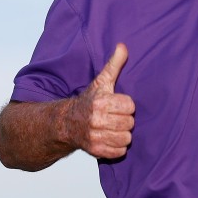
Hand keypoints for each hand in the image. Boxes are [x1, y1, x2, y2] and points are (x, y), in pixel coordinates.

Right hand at [65, 43, 134, 158]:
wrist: (66, 123)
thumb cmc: (88, 101)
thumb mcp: (101, 81)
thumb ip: (114, 64)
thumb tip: (122, 46)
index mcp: (100, 102)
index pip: (130, 106)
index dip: (126, 105)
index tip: (117, 104)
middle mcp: (96, 120)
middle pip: (130, 123)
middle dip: (124, 120)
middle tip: (114, 117)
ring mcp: (95, 137)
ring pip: (126, 138)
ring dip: (122, 134)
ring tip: (112, 128)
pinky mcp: (95, 151)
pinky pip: (119, 152)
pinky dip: (117, 147)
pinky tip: (109, 138)